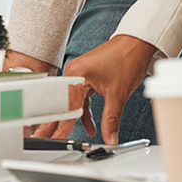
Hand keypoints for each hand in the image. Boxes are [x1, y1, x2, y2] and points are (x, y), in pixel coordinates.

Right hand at [32, 35, 156, 143]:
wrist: (137, 43)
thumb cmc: (127, 58)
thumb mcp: (118, 94)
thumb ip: (111, 119)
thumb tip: (109, 138)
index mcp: (76, 73)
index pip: (66, 105)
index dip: (60, 125)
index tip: (54, 138)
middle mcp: (73, 72)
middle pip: (62, 102)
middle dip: (55, 121)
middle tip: (44, 136)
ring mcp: (79, 73)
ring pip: (71, 100)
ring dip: (73, 117)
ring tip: (65, 134)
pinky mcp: (86, 75)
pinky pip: (80, 96)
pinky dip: (83, 110)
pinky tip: (89, 124)